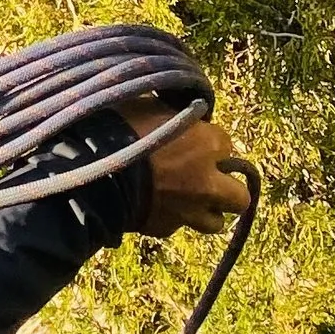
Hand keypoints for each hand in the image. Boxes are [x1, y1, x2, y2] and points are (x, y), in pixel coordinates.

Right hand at [123, 94, 251, 235]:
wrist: (94, 174)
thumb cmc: (117, 128)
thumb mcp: (146, 104)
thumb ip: (168, 112)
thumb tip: (170, 110)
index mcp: (206, 144)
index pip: (226, 143)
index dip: (209, 141)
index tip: (194, 139)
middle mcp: (207, 182)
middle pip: (240, 197)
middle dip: (228, 190)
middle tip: (208, 179)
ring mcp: (189, 211)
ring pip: (215, 222)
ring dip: (206, 211)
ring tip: (189, 201)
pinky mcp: (166, 229)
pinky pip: (177, 225)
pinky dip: (171, 217)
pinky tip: (155, 206)